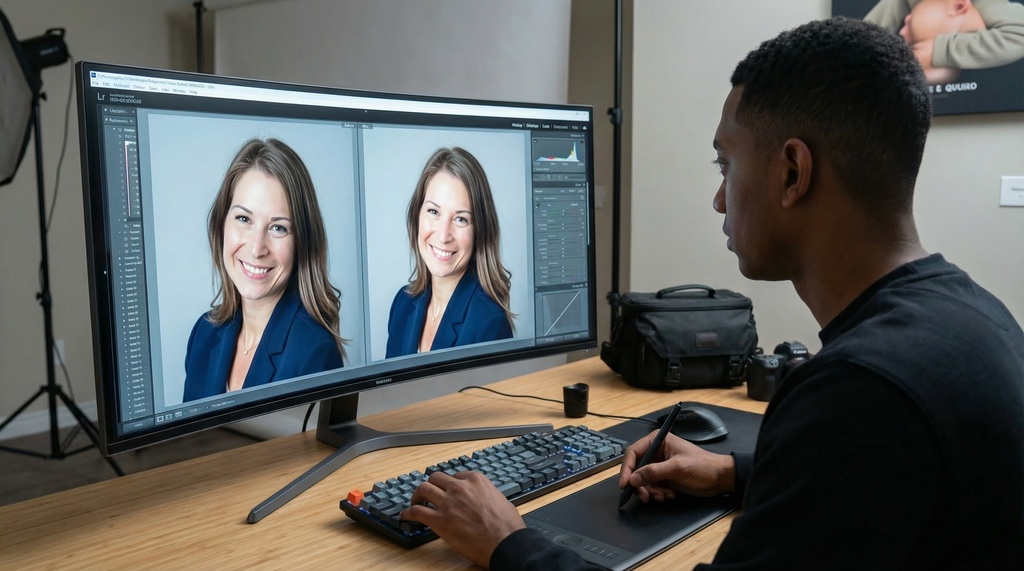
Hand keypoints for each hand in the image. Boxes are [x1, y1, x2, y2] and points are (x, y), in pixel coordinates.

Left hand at [401, 471, 524, 566]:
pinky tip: (406, 516)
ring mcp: (448, 503)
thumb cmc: (508, 526)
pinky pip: (417, 511)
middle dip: (431, 486)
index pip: (455, 476)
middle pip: (436, 478)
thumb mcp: (499, 499)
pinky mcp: (440, 520)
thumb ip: (485, 495)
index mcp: (476, 480)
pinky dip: (408, 513)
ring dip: (417, 495)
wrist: (505, 543)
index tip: (446, 491)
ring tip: (416, 503)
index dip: (448, 485)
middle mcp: (460, 487)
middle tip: (427, 495)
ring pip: (423, 489)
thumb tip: (482, 500)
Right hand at [618, 431, 734, 502]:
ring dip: (650, 491)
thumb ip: (654, 472)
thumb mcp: (677, 468)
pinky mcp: (663, 477)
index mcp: (657, 440)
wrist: (719, 479)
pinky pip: (651, 487)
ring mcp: (659, 465)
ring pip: (642, 480)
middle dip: (639, 484)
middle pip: (636, 469)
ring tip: (662, 496)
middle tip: (645, 496)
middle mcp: (655, 452)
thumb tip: (633, 479)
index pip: (633, 452)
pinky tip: (668, 495)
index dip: (627, 468)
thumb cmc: (702, 466)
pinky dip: (657, 493)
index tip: (625, 483)